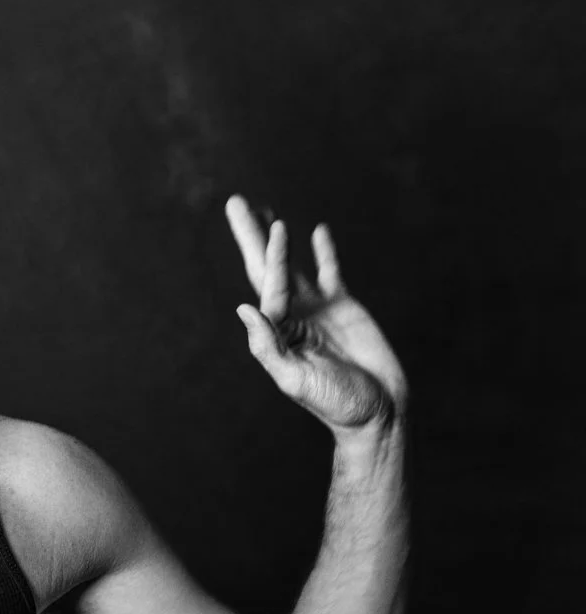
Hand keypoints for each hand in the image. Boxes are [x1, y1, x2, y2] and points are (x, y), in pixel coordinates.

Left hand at [225, 195, 406, 434]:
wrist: (379, 412)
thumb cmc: (336, 403)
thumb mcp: (295, 379)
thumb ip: (268, 346)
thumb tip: (243, 308)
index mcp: (276, 333)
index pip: (267, 290)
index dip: (271, 261)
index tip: (276, 233)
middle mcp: (290, 317)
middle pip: (266, 267)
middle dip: (250, 235)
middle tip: (234, 201)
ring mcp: (316, 310)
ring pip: (293, 265)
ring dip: (277, 239)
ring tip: (264, 210)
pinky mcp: (343, 307)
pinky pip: (329, 272)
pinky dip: (324, 252)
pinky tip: (316, 231)